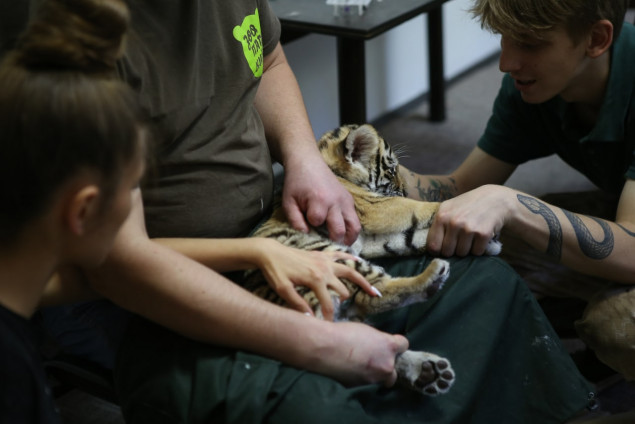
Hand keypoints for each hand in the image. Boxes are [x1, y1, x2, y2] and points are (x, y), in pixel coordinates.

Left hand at [256, 239, 376, 320]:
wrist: (269, 251)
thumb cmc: (274, 271)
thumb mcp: (282, 290)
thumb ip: (297, 304)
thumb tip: (311, 319)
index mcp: (315, 280)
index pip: (328, 304)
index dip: (329, 317)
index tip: (329, 327)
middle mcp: (324, 270)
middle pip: (342, 290)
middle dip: (343, 302)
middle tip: (343, 312)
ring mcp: (325, 261)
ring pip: (349, 271)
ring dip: (362, 281)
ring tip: (374, 291)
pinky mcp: (322, 254)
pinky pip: (340, 255)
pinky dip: (350, 258)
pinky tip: (359, 261)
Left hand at [282, 161, 360, 245]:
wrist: (308, 163)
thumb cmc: (296, 183)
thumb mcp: (288, 202)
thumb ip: (295, 220)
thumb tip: (306, 235)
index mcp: (319, 200)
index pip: (317, 222)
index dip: (311, 225)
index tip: (307, 223)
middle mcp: (336, 201)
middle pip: (340, 229)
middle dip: (333, 240)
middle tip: (327, 245)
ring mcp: (345, 200)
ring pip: (355, 226)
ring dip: (349, 238)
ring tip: (341, 245)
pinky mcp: (349, 200)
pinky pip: (355, 218)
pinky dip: (350, 228)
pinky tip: (342, 232)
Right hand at [310, 320, 408, 386]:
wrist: (324, 348)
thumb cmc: (343, 333)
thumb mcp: (366, 331)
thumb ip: (377, 341)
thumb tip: (377, 346)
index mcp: (389, 347)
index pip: (404, 345)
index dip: (396, 345)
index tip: (390, 345)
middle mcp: (386, 365)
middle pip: (394, 370)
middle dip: (386, 366)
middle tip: (373, 359)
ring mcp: (373, 378)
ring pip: (378, 378)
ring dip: (372, 373)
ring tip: (357, 364)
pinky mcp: (359, 386)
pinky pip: (363, 382)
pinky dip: (358, 377)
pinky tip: (347, 369)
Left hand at [427, 184, 513, 256]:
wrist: (495, 199)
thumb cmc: (468, 205)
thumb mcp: (449, 208)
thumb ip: (438, 224)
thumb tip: (431, 248)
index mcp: (441, 216)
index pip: (433, 246)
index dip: (438, 250)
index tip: (443, 248)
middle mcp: (454, 222)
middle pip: (447, 252)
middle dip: (453, 250)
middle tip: (460, 240)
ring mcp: (468, 228)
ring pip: (462, 254)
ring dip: (467, 249)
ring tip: (471, 237)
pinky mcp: (483, 234)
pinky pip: (476, 252)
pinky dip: (479, 248)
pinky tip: (480, 237)